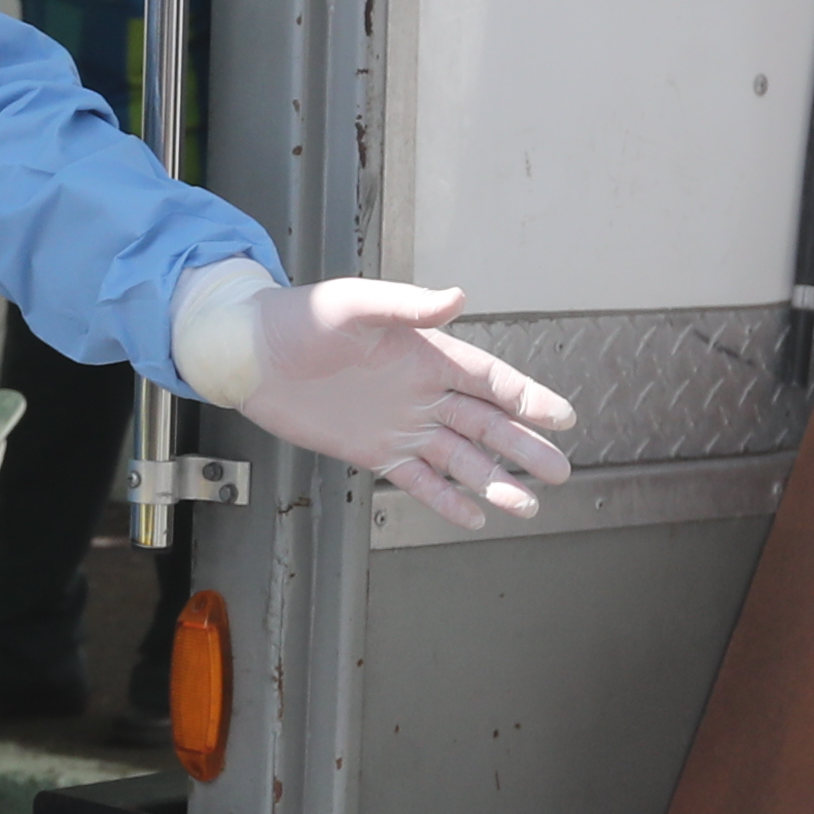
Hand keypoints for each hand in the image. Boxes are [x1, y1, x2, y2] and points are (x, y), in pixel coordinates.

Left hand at [180, 270, 575, 528]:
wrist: (250, 354)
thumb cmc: (300, 318)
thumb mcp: (353, 304)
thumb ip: (407, 305)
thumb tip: (459, 297)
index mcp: (426, 353)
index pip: (489, 379)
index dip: (526, 397)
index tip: (562, 417)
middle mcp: (421, 392)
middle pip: (486, 424)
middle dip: (524, 448)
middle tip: (560, 472)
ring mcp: (400, 425)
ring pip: (459, 458)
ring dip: (493, 481)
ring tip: (527, 505)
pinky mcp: (372, 452)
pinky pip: (417, 481)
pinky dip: (446, 499)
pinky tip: (475, 516)